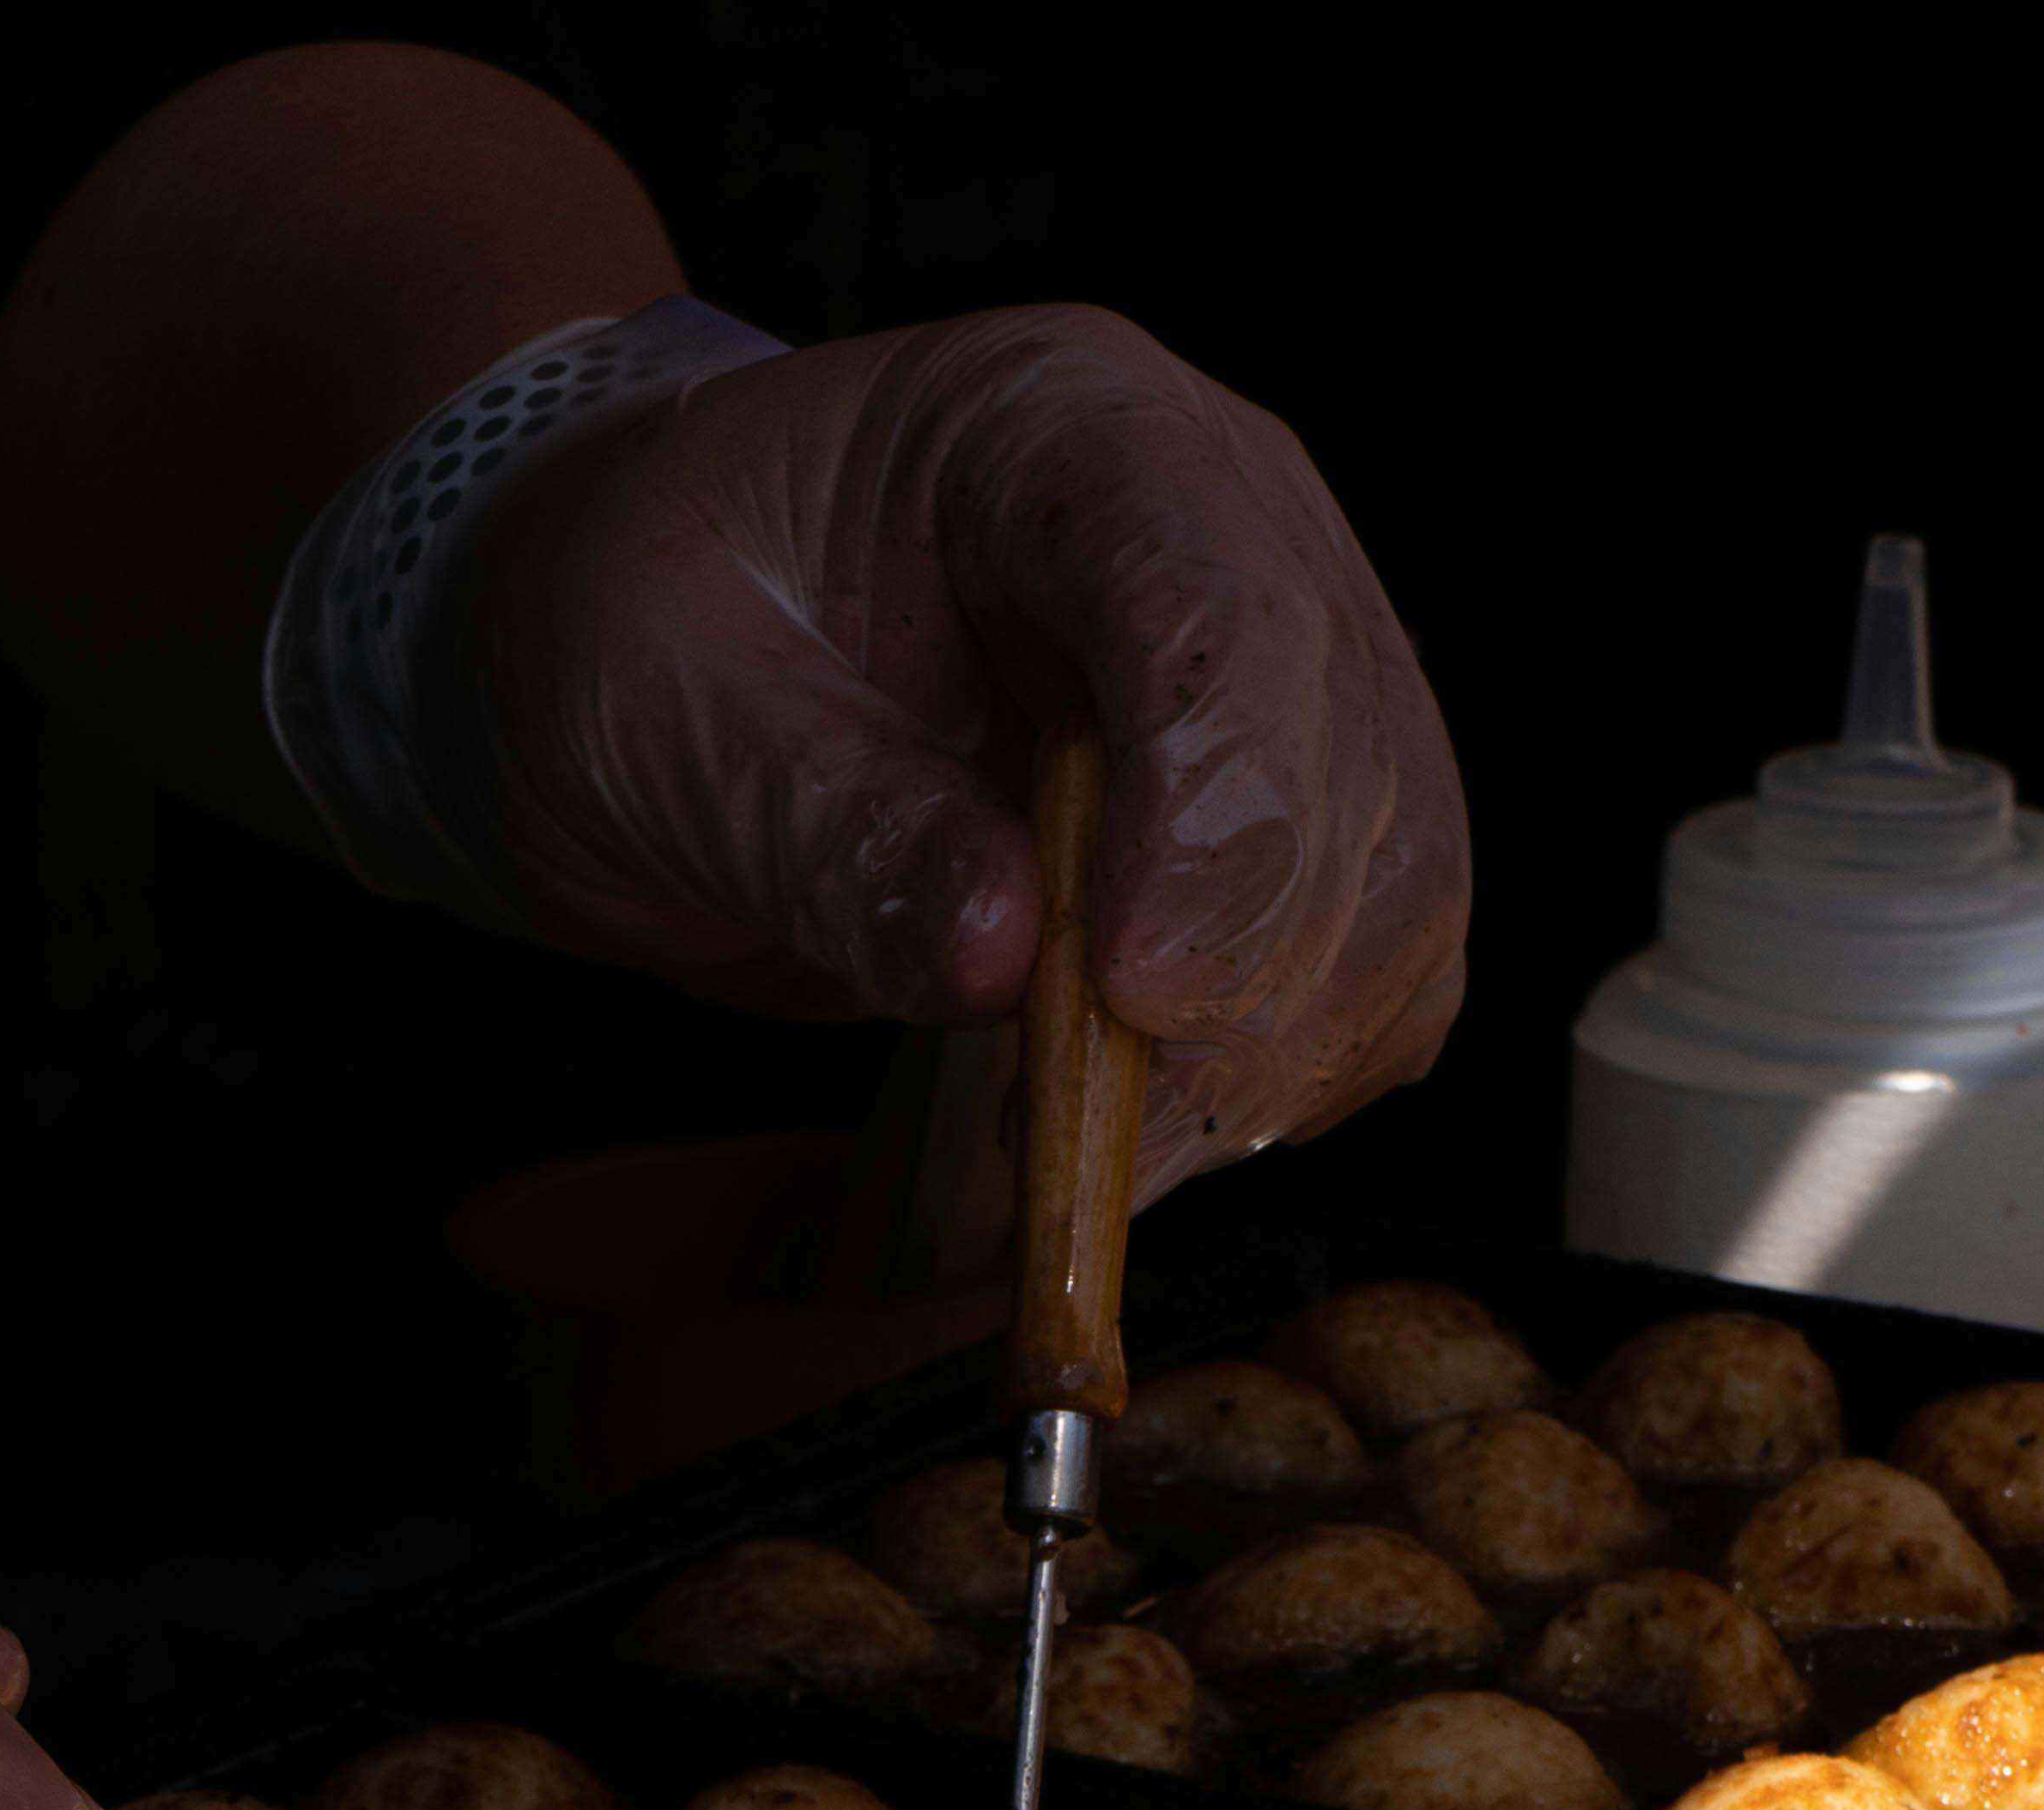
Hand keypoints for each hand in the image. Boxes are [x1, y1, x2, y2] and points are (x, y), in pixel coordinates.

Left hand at [462, 305, 1469, 1196]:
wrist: (645, 646)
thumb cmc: (644, 620)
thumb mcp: (667, 706)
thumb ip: (830, 827)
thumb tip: (1002, 956)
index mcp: (1068, 428)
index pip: (1223, 611)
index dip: (1215, 816)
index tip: (1139, 992)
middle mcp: (1228, 527)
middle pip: (1349, 759)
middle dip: (1251, 971)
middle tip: (1101, 1122)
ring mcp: (1282, 672)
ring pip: (1399, 879)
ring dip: (1279, 1048)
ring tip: (1103, 1148)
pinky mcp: (1288, 816)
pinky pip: (1373, 965)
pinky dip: (1287, 1074)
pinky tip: (1151, 1127)